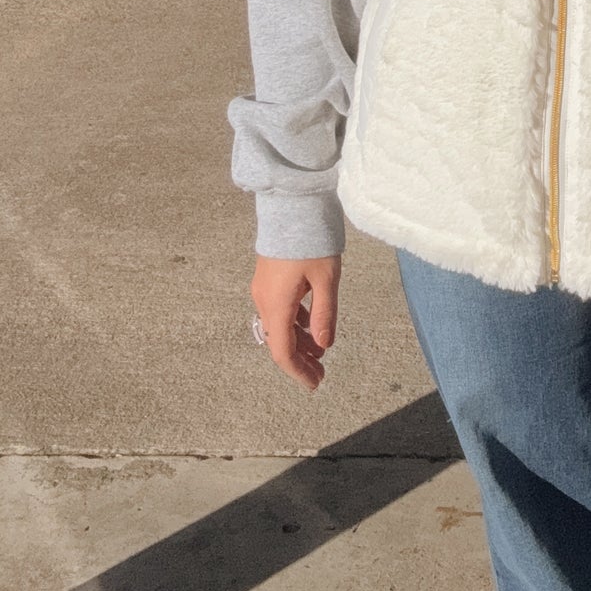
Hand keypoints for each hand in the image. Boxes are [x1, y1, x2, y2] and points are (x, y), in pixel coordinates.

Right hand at [251, 254, 340, 392]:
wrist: (293, 206)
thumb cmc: (312, 241)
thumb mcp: (326, 279)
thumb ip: (324, 314)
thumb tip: (324, 346)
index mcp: (276, 305)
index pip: (283, 352)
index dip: (298, 371)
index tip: (315, 384)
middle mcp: (264, 300)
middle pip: (280, 341)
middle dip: (300, 359)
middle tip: (321, 372)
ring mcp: (264, 288)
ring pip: (280, 325)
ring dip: (299, 341)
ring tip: (321, 350)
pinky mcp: (268, 277)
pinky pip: (279, 309)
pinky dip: (295, 322)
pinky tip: (312, 324)